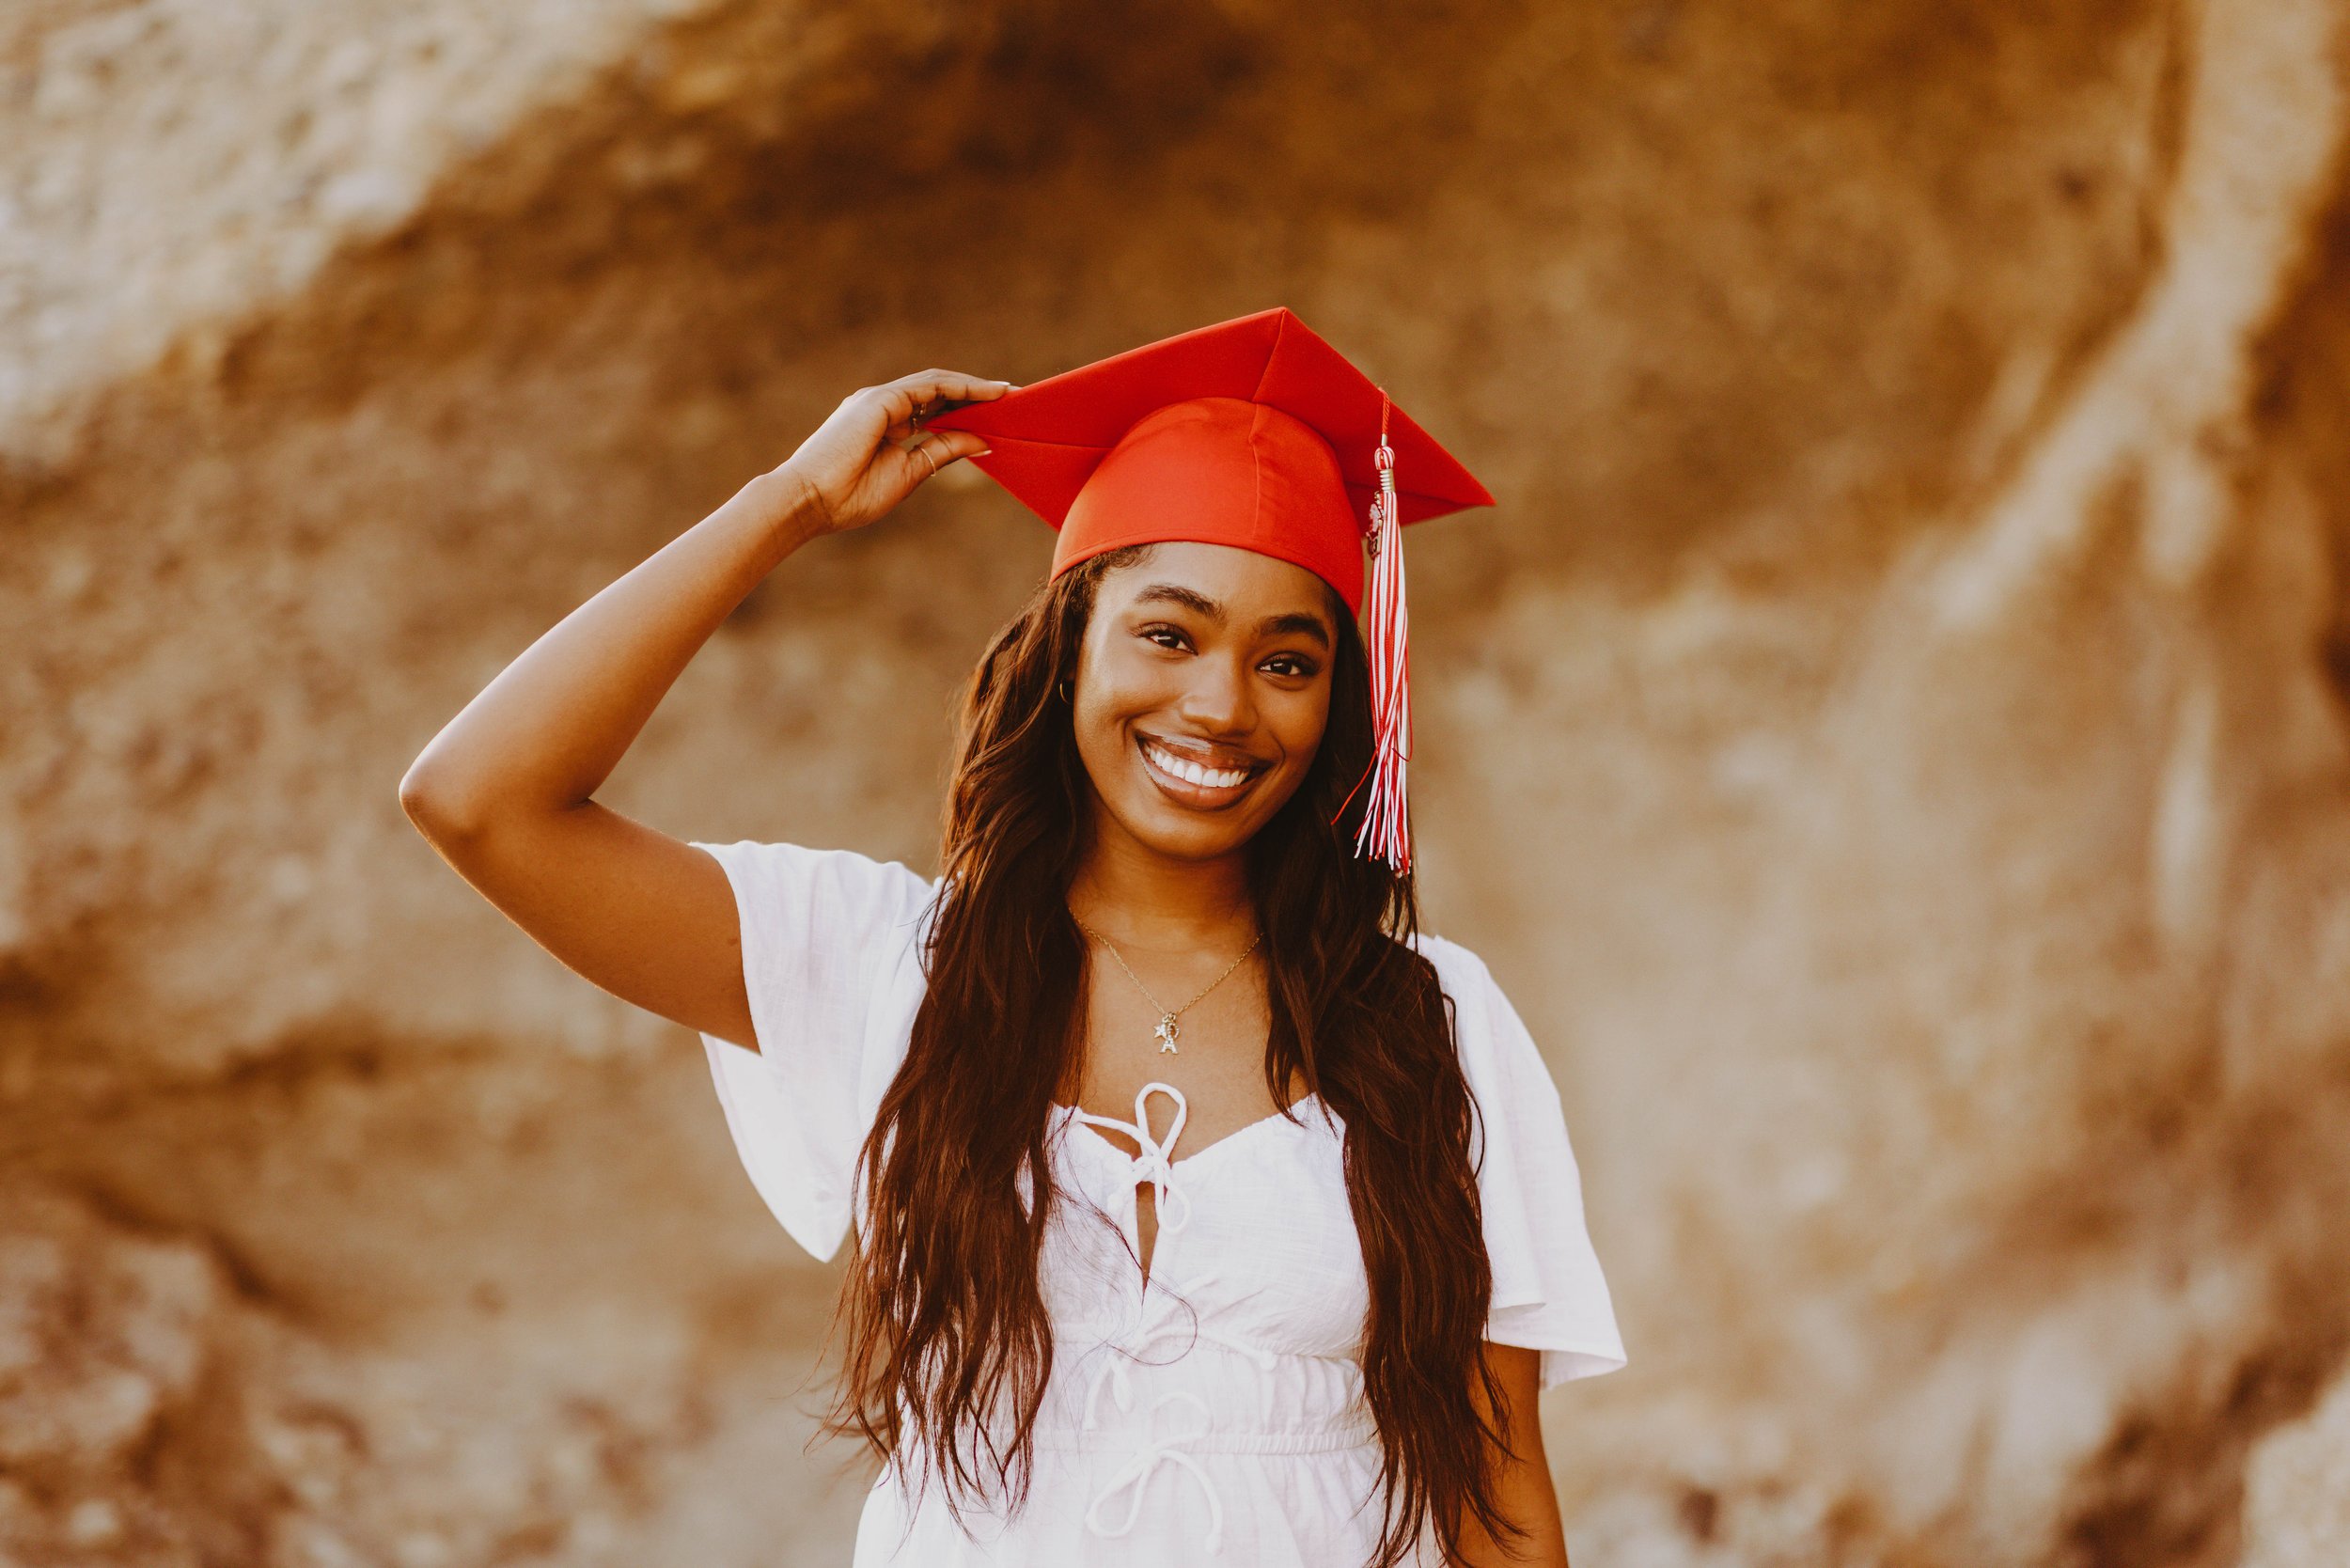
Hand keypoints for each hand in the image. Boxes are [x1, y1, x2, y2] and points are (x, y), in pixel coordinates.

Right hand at [769, 369, 1014, 535]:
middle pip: (938, 392)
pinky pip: (929, 386)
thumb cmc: (850, 497)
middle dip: (976, 393)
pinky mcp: (880, 399)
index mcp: (885, 425)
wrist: (810, 502)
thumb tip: (983, 440)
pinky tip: (986, 394)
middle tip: (1014, 398)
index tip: (998, 415)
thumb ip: (942, 451)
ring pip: (936, 383)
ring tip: (1007, 393)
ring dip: (973, 386)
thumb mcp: (910, 473)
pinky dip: (959, 387)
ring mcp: (880, 399)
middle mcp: (882, 406)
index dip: (966, 409)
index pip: (933, 410)